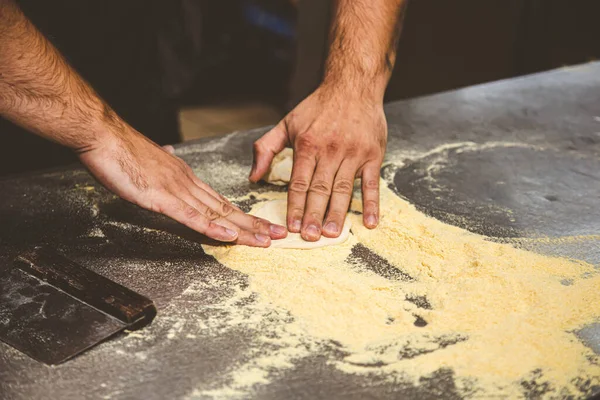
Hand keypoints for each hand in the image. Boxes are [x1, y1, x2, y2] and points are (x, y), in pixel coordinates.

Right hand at [79, 129, 286, 246]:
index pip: (221, 202)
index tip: (262, 226)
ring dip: (243, 229)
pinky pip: (191, 216)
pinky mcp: (162, 198)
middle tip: (279, 235)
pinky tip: (229, 236)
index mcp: (186, 178)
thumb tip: (170, 156)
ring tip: (266, 240)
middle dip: (255, 224)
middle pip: (227, 208)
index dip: (243, 216)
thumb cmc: (123, 151)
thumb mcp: (150, 160)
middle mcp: (188, 184)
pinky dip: (212, 228)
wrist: (104, 137)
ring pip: (217, 214)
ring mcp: (177, 191)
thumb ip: (163, 164)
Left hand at [249, 85, 386, 240]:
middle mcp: (330, 150)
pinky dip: (372, 204)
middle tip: (311, 237)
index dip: (295, 206)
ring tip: (332, 234)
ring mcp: (353, 153)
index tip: (292, 226)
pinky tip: (370, 222)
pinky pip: (372, 183)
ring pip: (344, 189)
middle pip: (320, 189)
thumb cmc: (318, 107)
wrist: (353, 85)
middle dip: (314, 216)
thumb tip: (253, 177)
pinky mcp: (372, 155)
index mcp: (307, 145)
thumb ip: (266, 148)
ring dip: (338, 214)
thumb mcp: (287, 123)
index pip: (299, 183)